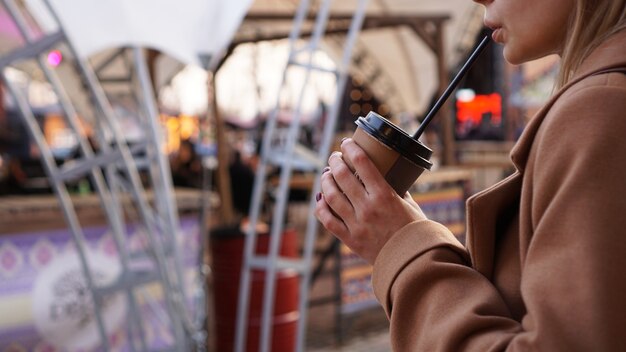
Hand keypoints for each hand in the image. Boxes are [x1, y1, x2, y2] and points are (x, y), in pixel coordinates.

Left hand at [315, 138, 427, 263]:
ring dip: (325, 181)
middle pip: (342, 176)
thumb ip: (396, 189)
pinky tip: (321, 199)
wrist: (412, 262)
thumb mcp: (409, 204)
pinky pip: (327, 220)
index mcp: (384, 195)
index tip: (346, 142)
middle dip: (334, 161)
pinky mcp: (350, 239)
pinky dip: (321, 207)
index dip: (351, 148)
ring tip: (327, 174)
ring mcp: (356, 224)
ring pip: (330, 196)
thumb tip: (388, 174)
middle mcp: (367, 208)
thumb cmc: (414, 231)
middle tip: (334, 157)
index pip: (362, 163)